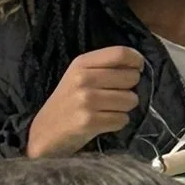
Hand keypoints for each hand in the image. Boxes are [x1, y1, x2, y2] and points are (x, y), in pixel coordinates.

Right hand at [26, 47, 143, 157]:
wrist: (45, 132)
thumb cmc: (68, 102)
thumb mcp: (79, 76)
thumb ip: (105, 67)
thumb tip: (139, 65)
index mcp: (81, 63)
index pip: (121, 53)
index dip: (137, 61)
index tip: (137, 69)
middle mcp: (83, 79)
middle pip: (131, 77)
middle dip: (130, 89)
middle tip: (115, 96)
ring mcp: (86, 100)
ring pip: (131, 100)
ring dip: (124, 108)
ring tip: (107, 111)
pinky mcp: (89, 121)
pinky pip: (122, 119)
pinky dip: (117, 123)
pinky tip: (102, 122)